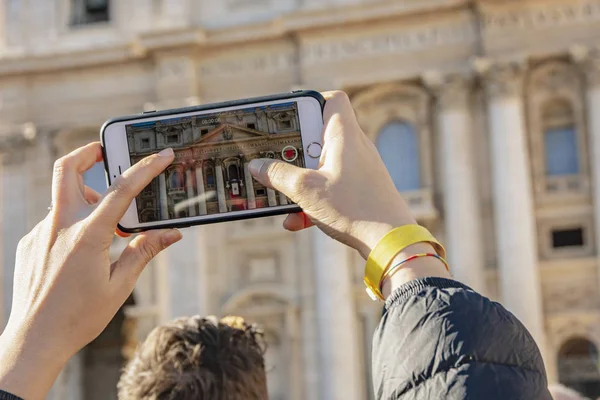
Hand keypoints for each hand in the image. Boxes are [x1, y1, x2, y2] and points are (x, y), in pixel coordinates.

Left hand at [0, 143, 181, 399]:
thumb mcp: (120, 285)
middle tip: (106, 152)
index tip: (161, 155)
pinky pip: (54, 222)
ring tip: (105, 226)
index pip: (121, 191)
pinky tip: (81, 253)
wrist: (34, 340)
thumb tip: (171, 233)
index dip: (146, 169)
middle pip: (67, 169)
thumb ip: (144, 251)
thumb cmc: (79, 317)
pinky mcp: (29, 244)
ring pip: (64, 199)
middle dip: (88, 152)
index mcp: (87, 237)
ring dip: (86, 198)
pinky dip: (73, 225)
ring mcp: (40, 234)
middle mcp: (59, 227)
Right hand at [249, 91, 416, 258]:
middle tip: (278, 160)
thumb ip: (278, 175)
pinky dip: (313, 200)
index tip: (288, 116)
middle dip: (294, 150)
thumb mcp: (306, 190)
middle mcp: (355, 148)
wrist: (390, 242)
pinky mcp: (360, 190)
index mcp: (345, 135)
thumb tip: (256, 166)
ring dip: (300, 180)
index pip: (333, 99)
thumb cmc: (355, 208)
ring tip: (284, 195)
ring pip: (321, 166)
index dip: (310, 100)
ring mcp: (358, 169)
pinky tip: (297, 221)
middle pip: (319, 134)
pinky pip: (330, 187)